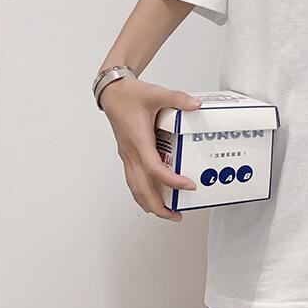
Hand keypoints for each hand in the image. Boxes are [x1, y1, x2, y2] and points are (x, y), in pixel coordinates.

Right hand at [100, 77, 200, 222]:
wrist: (113, 93)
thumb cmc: (130, 95)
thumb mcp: (157, 93)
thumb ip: (177, 99)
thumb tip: (195, 105)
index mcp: (139, 140)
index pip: (154, 169)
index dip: (171, 181)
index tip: (188, 186)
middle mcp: (131, 152)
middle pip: (142, 188)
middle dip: (158, 206)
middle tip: (176, 215)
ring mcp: (128, 155)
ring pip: (135, 187)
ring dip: (149, 203)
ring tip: (167, 212)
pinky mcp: (128, 154)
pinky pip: (133, 179)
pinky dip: (143, 192)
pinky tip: (154, 194)